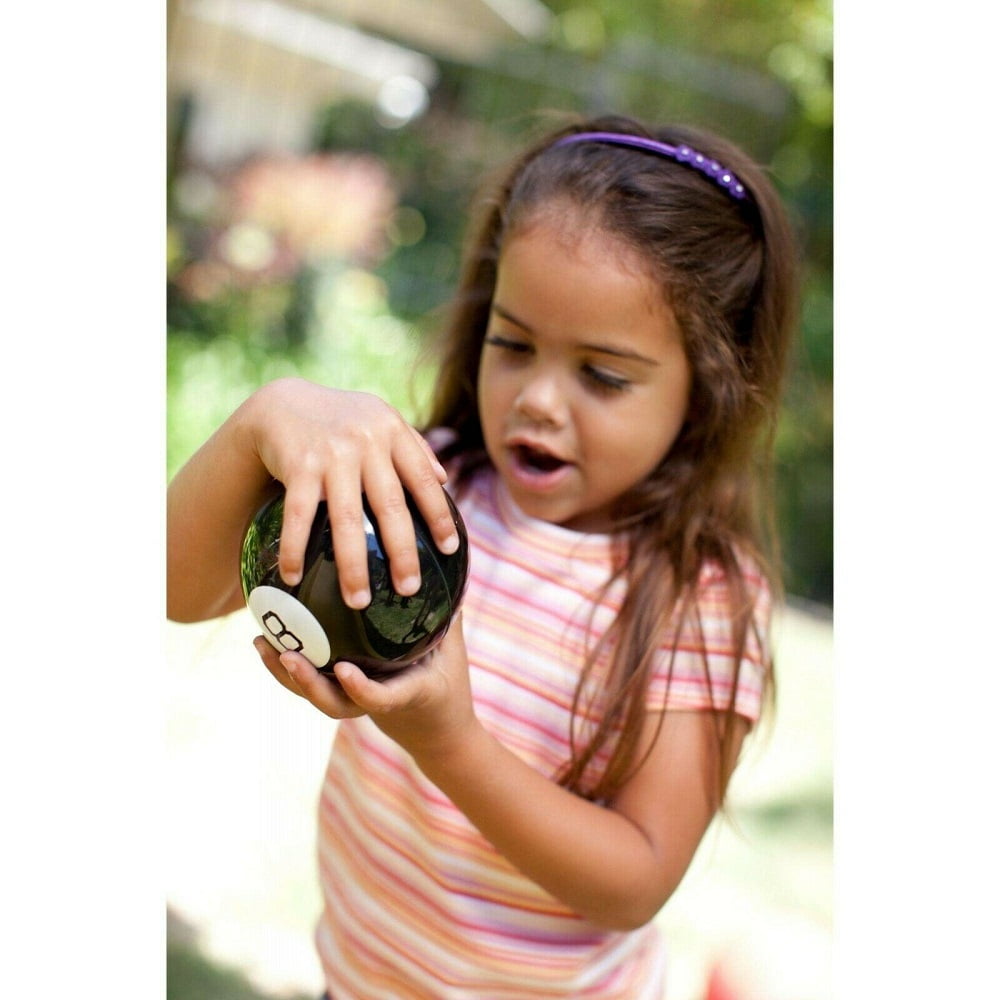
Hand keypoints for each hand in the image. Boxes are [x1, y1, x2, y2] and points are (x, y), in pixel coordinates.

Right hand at [245, 378, 460, 607]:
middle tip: (409, 590)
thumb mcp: (379, 419)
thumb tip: (445, 480)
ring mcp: (331, 454)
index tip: (449, 550)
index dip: (438, 515)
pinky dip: (295, 548)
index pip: (423, 479)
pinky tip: (292, 577)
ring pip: (346, 520)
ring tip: (358, 601)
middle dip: (402, 553)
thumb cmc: (340, 420)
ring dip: (352, 565)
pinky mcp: (298, 465)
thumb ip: (412, 446)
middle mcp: (366, 442)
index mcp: (391, 432)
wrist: (280, 403)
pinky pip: (299, 516)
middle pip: (390, 507)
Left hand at [255, 614, 476, 752]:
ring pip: (317, 696)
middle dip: (308, 684)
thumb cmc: (449, 688)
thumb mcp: (453, 654)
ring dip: (285, 675)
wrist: (438, 733)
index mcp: (406, 695)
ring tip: (262, 643)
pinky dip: (289, 666)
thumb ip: (450, 618)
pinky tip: (269, 641)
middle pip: (335, 704)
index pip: (381, 698)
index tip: (346, 671)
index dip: (362, 690)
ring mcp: (355, 703)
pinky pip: (314, 684)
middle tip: (287, 656)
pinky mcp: (344, 697)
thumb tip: (452, 572)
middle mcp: (374, 703)